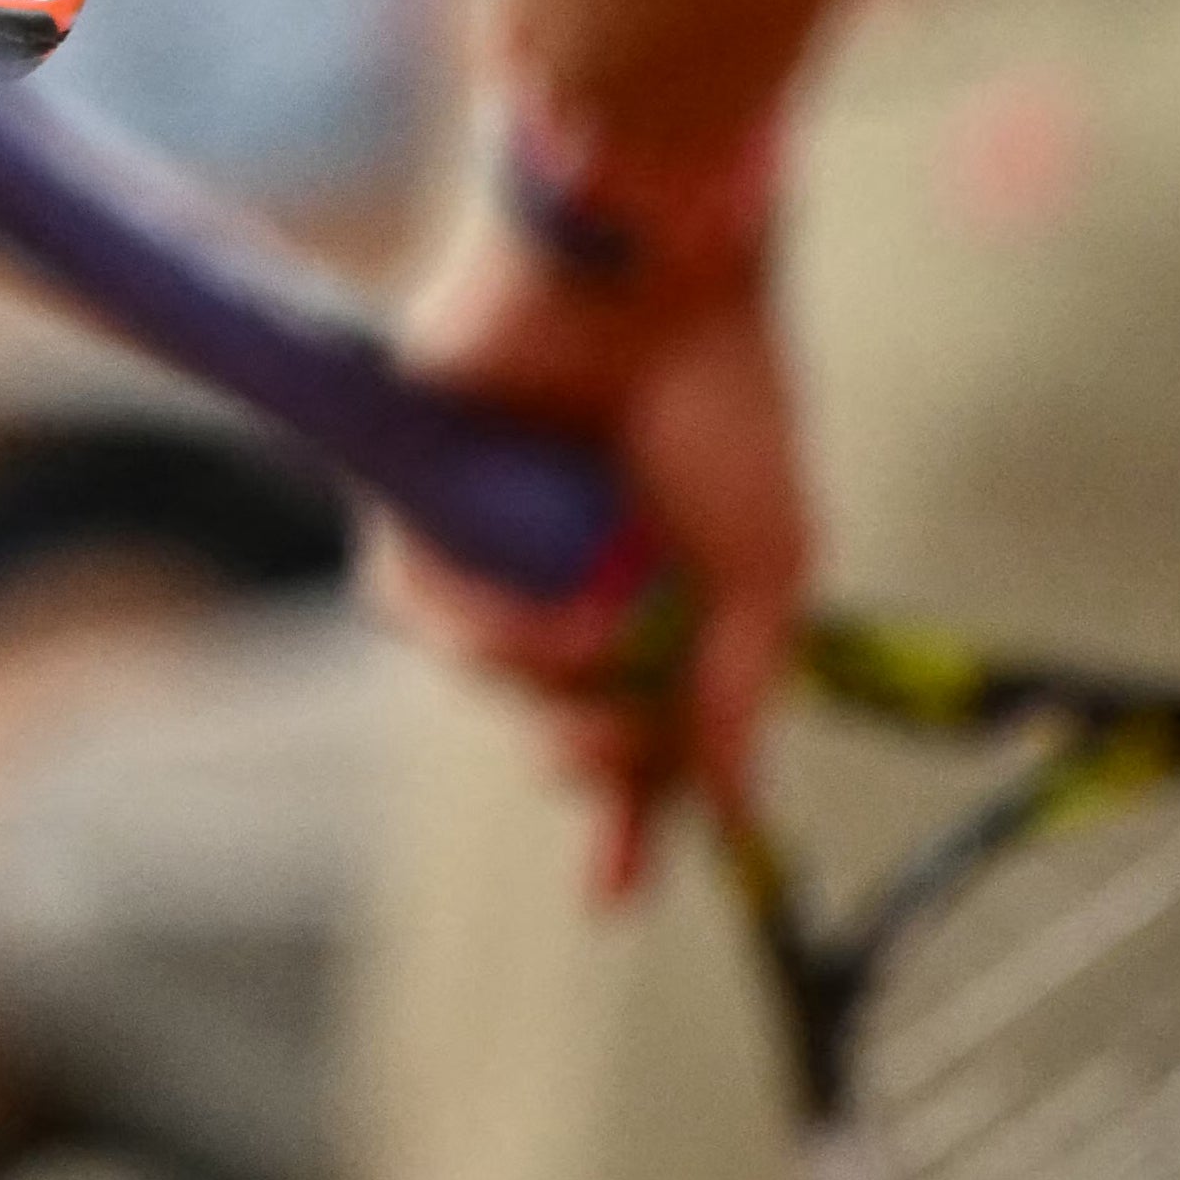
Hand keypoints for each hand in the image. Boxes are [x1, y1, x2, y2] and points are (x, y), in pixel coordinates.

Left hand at [382, 201, 811, 890]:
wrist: (642, 281)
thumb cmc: (721, 400)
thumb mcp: (766, 568)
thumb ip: (738, 690)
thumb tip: (734, 806)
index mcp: (658, 582)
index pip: (634, 726)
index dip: (624, 818)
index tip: (611, 897)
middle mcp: (569, 567)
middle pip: (555, 717)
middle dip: (593, 750)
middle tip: (611, 740)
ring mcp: (491, 535)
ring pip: (482, 673)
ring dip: (539, 680)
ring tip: (592, 632)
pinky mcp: (414, 497)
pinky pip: (412, 607)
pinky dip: (477, 625)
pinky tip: (535, 607)